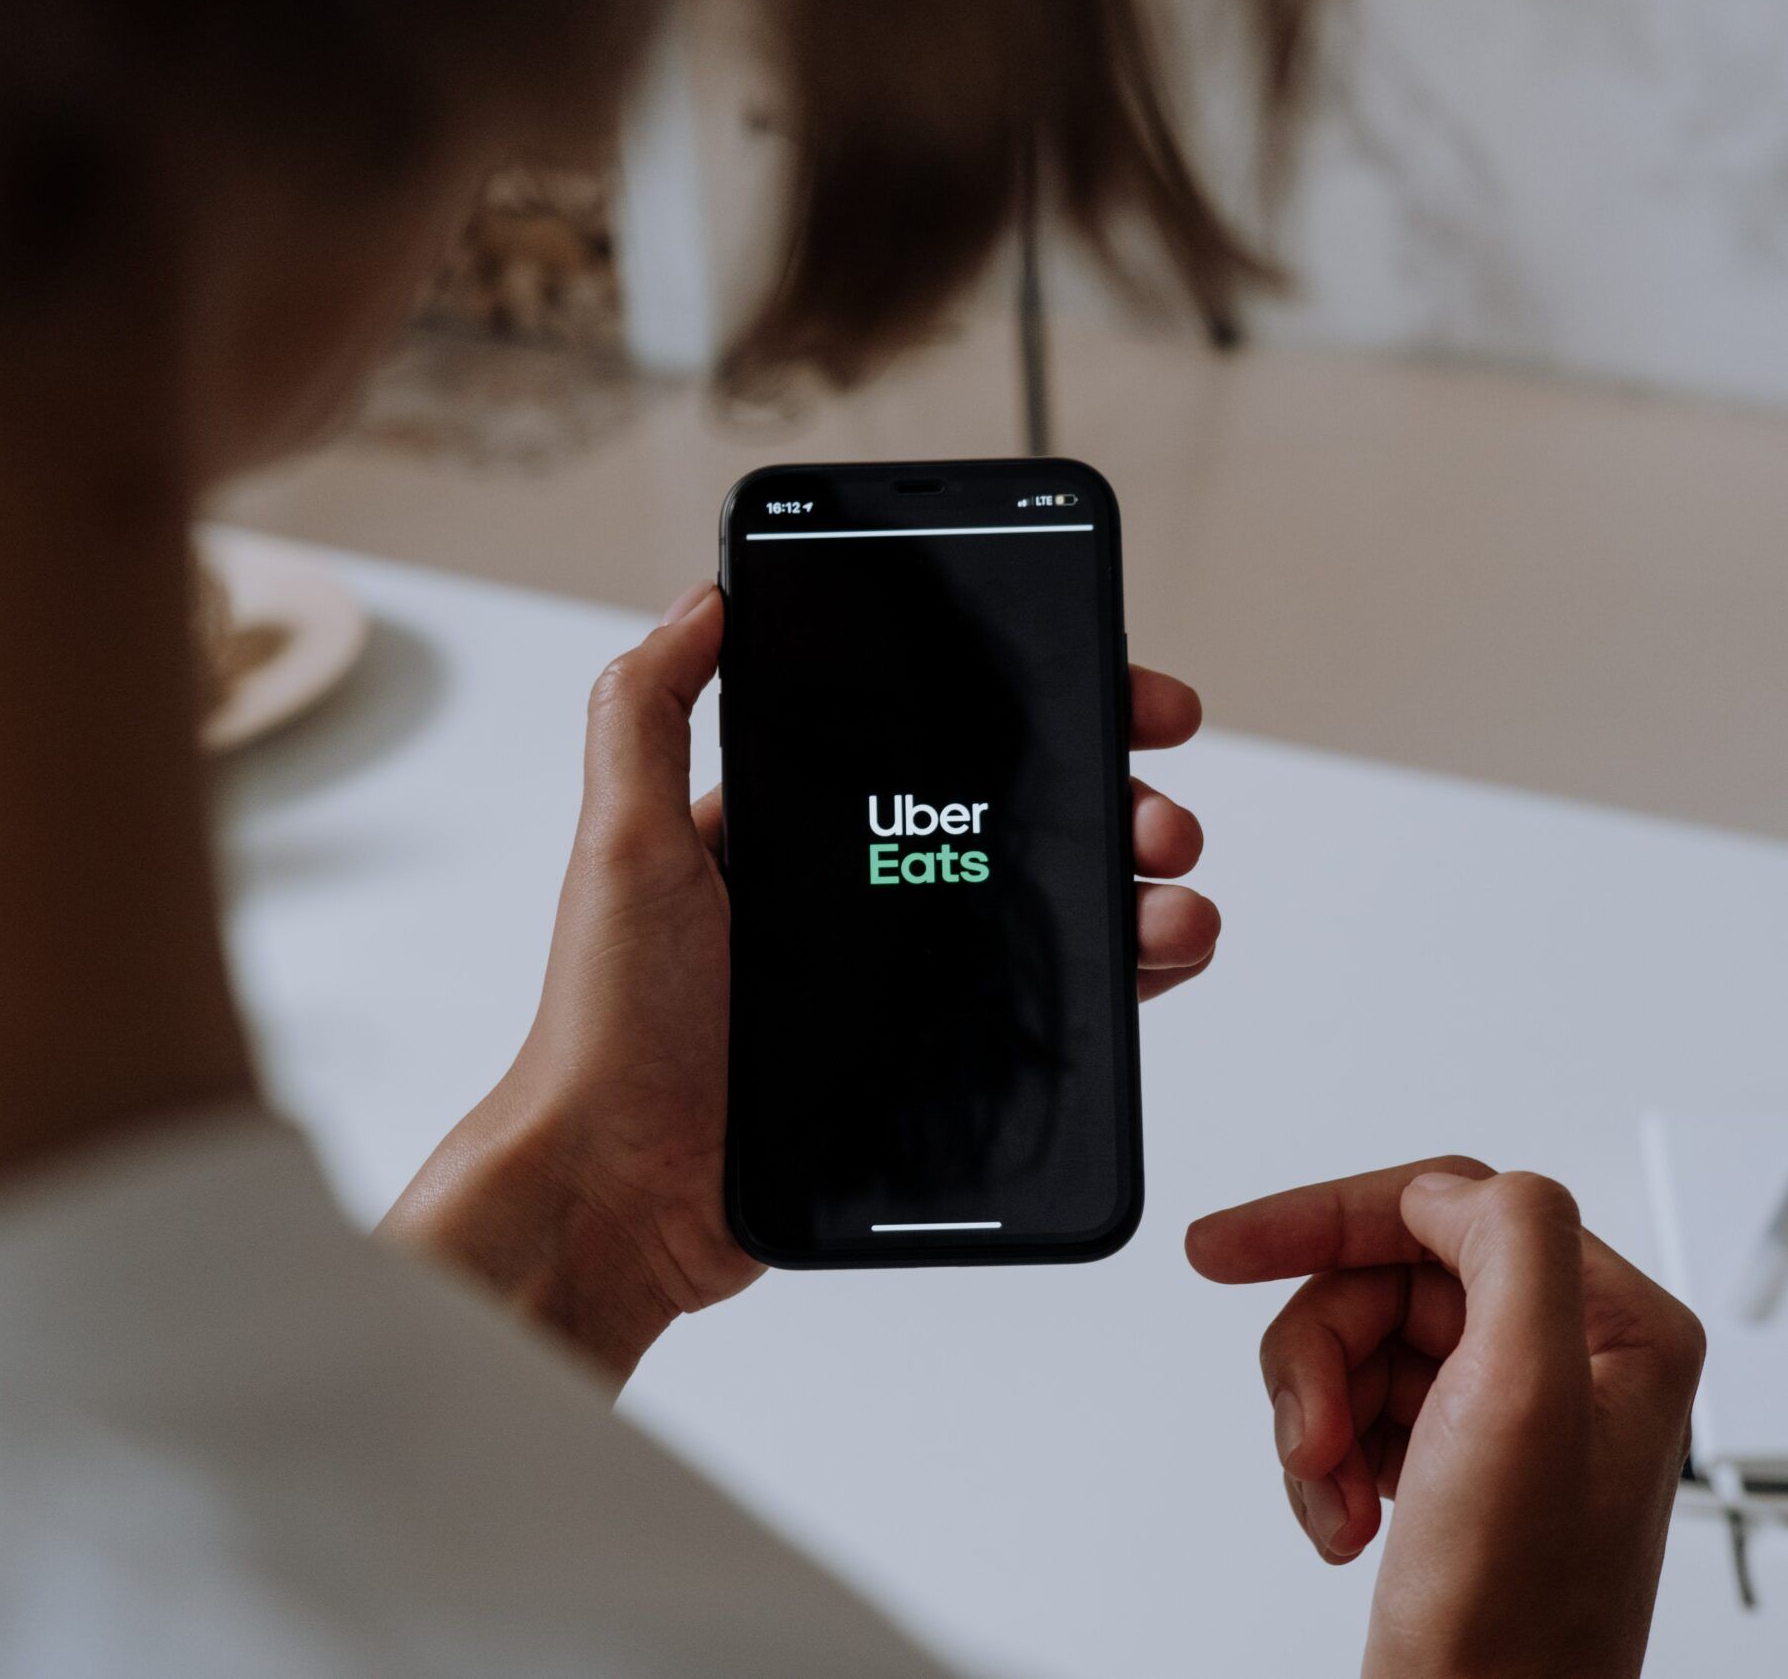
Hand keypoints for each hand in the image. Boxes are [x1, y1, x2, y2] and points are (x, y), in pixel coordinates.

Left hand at [383, 581, 1220, 1381]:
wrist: (627, 1192)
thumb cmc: (613, 1023)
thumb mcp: (623, 842)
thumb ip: (649, 712)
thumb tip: (707, 596)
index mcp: (803, 826)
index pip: (942, 737)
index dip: (1038, 704)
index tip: (1114, 687)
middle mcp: (864, 891)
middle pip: (1025, 815)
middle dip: (1116, 792)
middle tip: (1159, 806)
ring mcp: (906, 976)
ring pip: (1057, 905)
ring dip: (1139, 881)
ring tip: (1174, 886)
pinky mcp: (936, 1057)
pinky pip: (1053, 1002)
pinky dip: (1126, 974)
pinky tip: (1160, 955)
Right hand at [1186, 1158, 1702, 1678]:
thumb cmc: (1514, 1621)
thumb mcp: (1526, 1399)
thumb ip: (1512, 1247)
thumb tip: (1454, 1188)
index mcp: (1617, 1326)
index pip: (1450, 1205)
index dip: (1328, 1218)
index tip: (1229, 1249)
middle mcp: (1573, 1359)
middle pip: (1389, 1278)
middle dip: (1322, 1353)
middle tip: (1309, 1434)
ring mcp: (1511, 1413)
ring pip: (1358, 1343)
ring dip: (1318, 1418)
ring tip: (1332, 1492)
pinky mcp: (1458, 1462)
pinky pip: (1352, 1409)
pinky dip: (1324, 1464)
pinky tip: (1344, 1518)